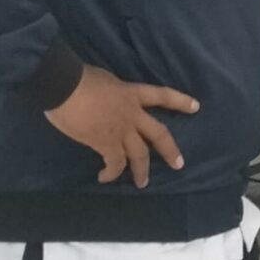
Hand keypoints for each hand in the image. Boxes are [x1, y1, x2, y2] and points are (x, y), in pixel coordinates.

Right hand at [46, 65, 198, 185]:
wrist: (63, 85)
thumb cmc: (78, 77)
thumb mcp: (105, 79)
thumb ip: (113, 92)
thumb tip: (108, 99)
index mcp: (132, 93)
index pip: (162, 95)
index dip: (180, 101)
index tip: (196, 107)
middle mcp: (132, 113)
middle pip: (158, 133)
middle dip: (170, 150)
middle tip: (179, 164)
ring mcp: (121, 129)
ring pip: (140, 155)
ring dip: (141, 171)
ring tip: (142, 183)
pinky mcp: (105, 143)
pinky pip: (115, 163)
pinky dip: (111, 173)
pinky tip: (105, 177)